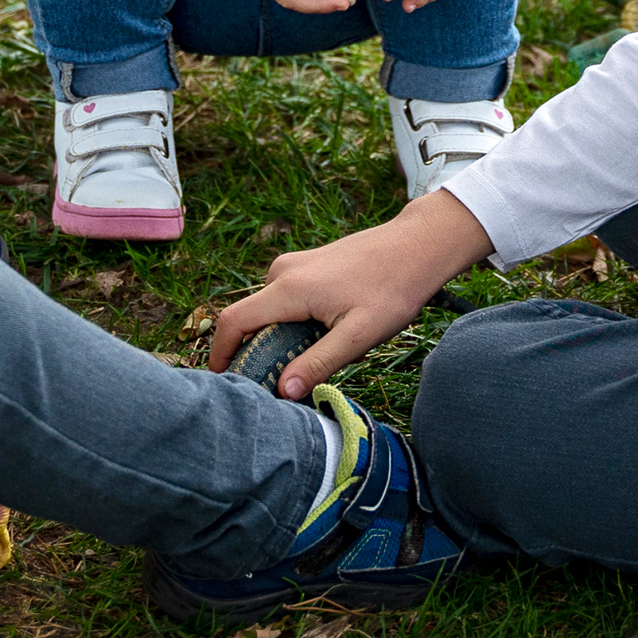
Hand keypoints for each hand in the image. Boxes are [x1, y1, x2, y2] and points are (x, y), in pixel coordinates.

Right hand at [208, 190, 495, 397]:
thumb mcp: (359, 335)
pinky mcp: (305, 265)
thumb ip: (318, 362)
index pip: (234, 322)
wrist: (416, 246)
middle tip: (274, 384)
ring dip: (275, 337)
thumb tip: (283, 391)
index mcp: (290, 288)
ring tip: (307, 361)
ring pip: (266, 309)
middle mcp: (282, 272)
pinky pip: (281, 298)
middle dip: (252, 351)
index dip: (220, 354)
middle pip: (247, 317)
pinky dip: (287, 322)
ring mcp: (293, 264)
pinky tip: (319, 336)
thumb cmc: (392, 290)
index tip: (224, 382)